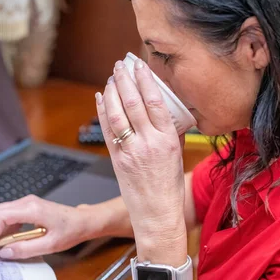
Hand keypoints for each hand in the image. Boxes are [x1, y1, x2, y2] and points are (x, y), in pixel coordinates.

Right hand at [0, 195, 88, 258]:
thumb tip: (5, 252)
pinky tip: (7, 239)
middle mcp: (26, 202)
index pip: (1, 216)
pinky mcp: (26, 206)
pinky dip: (2, 227)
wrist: (81, 221)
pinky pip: (7, 214)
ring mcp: (26, 202)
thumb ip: (25, 249)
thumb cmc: (70, 230)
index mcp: (32, 209)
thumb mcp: (49, 245)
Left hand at [96, 59, 186, 258]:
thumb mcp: (178, 155)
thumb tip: (163, 111)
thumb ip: (170, 132)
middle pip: (133, 103)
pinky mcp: (116, 159)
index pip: (154, 101)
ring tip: (111, 77)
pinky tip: (101, 98)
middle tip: (121, 65)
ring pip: (117, 114)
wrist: (157, 214)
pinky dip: (102, 112)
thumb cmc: (169, 187)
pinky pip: (107, 130)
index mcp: (167, 140)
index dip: (144, 80)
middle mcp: (148, 143)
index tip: (140, 66)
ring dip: (112, 92)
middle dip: (125, 80)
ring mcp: (130, 151)